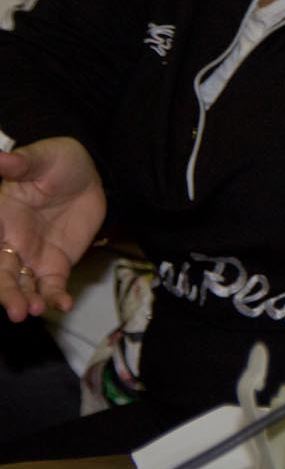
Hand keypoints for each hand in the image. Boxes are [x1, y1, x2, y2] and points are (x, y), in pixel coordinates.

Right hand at [0, 137, 105, 322]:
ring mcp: (33, 255)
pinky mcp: (57, 262)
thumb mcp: (40, 158)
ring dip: (29, 299)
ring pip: (25, 284)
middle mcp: (11, 242)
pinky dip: (56, 296)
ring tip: (36, 310)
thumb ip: (20, 163)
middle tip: (17, 311)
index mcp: (0, 219)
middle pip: (4, 273)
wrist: (90, 173)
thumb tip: (0, 157)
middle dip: (7, 293)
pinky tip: (64, 305)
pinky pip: (53, 284)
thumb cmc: (57, 162)